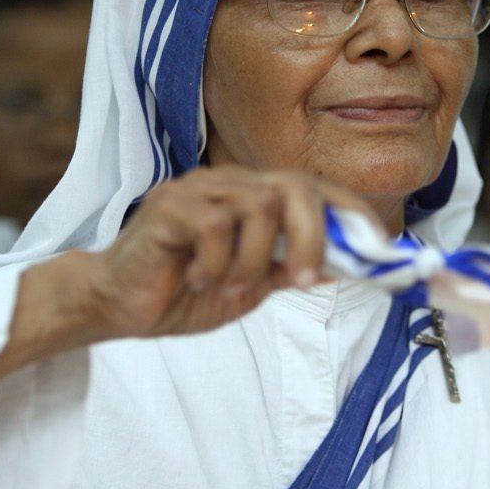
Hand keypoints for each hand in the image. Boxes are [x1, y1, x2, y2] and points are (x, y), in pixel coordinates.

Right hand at [0, 167, 379, 389]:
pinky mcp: (167, 208)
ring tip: (227, 285)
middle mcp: (228, 184)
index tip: (375, 248)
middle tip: (301, 282)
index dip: (350, 211)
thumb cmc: (181, 291)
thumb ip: (289, 270)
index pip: (315, 188)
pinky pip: (214, 228)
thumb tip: (342, 267)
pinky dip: (216, 264)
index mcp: (253, 197)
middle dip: (310, 237)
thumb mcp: (249, 287)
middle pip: (292, 188)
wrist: (115, 304)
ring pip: (257, 208)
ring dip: (252, 261)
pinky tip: (197, 279)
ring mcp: (197, 191)